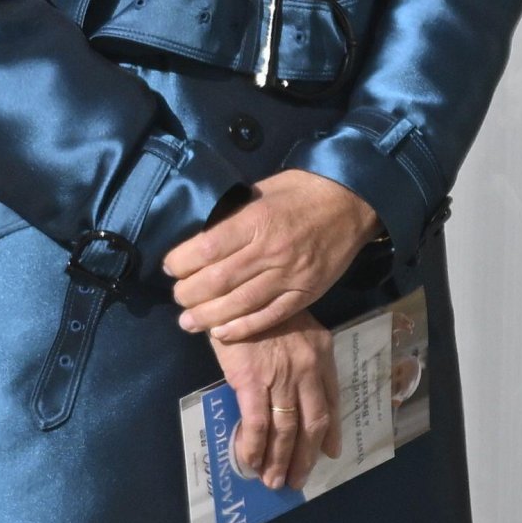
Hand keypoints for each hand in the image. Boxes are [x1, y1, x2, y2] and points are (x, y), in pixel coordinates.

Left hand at [165, 169, 380, 341]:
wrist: (351, 202)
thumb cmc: (302, 189)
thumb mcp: (262, 190)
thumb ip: (236, 215)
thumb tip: (204, 235)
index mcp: (256, 220)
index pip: (207, 248)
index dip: (182, 262)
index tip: (170, 266)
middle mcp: (270, 251)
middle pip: (218, 280)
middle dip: (190, 294)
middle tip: (177, 297)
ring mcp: (289, 276)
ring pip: (240, 304)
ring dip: (209, 317)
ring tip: (188, 322)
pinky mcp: (305, 294)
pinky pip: (269, 316)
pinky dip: (243, 328)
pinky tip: (222, 333)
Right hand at [209, 311, 340, 491]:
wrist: (236, 289)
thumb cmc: (264, 306)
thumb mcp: (298, 327)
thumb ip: (309, 361)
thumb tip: (310, 392)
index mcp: (321, 353)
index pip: (331, 402)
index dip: (330, 433)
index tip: (327, 455)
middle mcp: (307, 369)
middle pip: (311, 424)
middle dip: (303, 458)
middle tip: (294, 480)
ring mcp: (281, 377)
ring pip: (286, 430)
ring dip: (279, 460)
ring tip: (272, 481)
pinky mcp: (251, 381)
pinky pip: (258, 424)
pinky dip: (254, 448)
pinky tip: (250, 462)